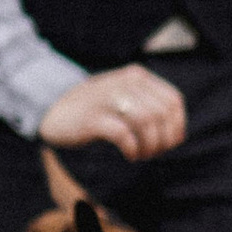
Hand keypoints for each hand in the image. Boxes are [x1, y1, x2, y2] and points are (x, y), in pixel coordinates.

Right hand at [40, 65, 184, 161]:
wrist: (53, 108)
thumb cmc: (95, 109)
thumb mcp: (125, 98)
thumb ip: (150, 107)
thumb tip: (178, 135)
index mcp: (137, 76)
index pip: (173, 101)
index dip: (177, 126)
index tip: (170, 143)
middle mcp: (125, 83)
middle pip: (162, 114)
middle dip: (164, 139)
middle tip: (153, 152)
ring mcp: (108, 99)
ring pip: (147, 123)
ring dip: (150, 146)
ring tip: (141, 154)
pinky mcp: (93, 118)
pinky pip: (124, 135)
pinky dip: (133, 149)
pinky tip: (130, 155)